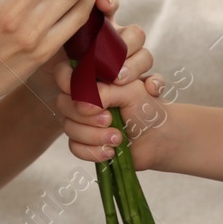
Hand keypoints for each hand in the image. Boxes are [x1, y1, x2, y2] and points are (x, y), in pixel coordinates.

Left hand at [25, 0, 151, 112]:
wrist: (70, 104)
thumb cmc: (58, 75)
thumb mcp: (53, 54)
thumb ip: (58, 40)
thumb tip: (57, 34)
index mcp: (97, 29)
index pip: (110, 6)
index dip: (110, 1)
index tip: (103, 4)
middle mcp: (117, 43)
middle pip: (134, 33)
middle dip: (125, 44)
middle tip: (109, 60)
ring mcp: (130, 64)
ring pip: (145, 56)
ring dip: (134, 65)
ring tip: (118, 80)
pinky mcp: (139, 86)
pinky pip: (155, 81)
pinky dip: (155, 83)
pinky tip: (150, 89)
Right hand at [54, 27, 167, 170]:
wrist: (159, 136)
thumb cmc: (147, 106)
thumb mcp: (131, 90)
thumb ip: (105, 91)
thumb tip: (82, 105)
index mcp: (93, 76)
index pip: (64, 72)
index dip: (67, 82)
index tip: (84, 94)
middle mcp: (83, 96)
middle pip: (63, 103)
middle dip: (87, 116)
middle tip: (110, 119)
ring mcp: (81, 119)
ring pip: (68, 127)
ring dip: (93, 136)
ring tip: (118, 138)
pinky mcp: (83, 140)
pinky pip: (74, 146)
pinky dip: (92, 151)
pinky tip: (111, 151)